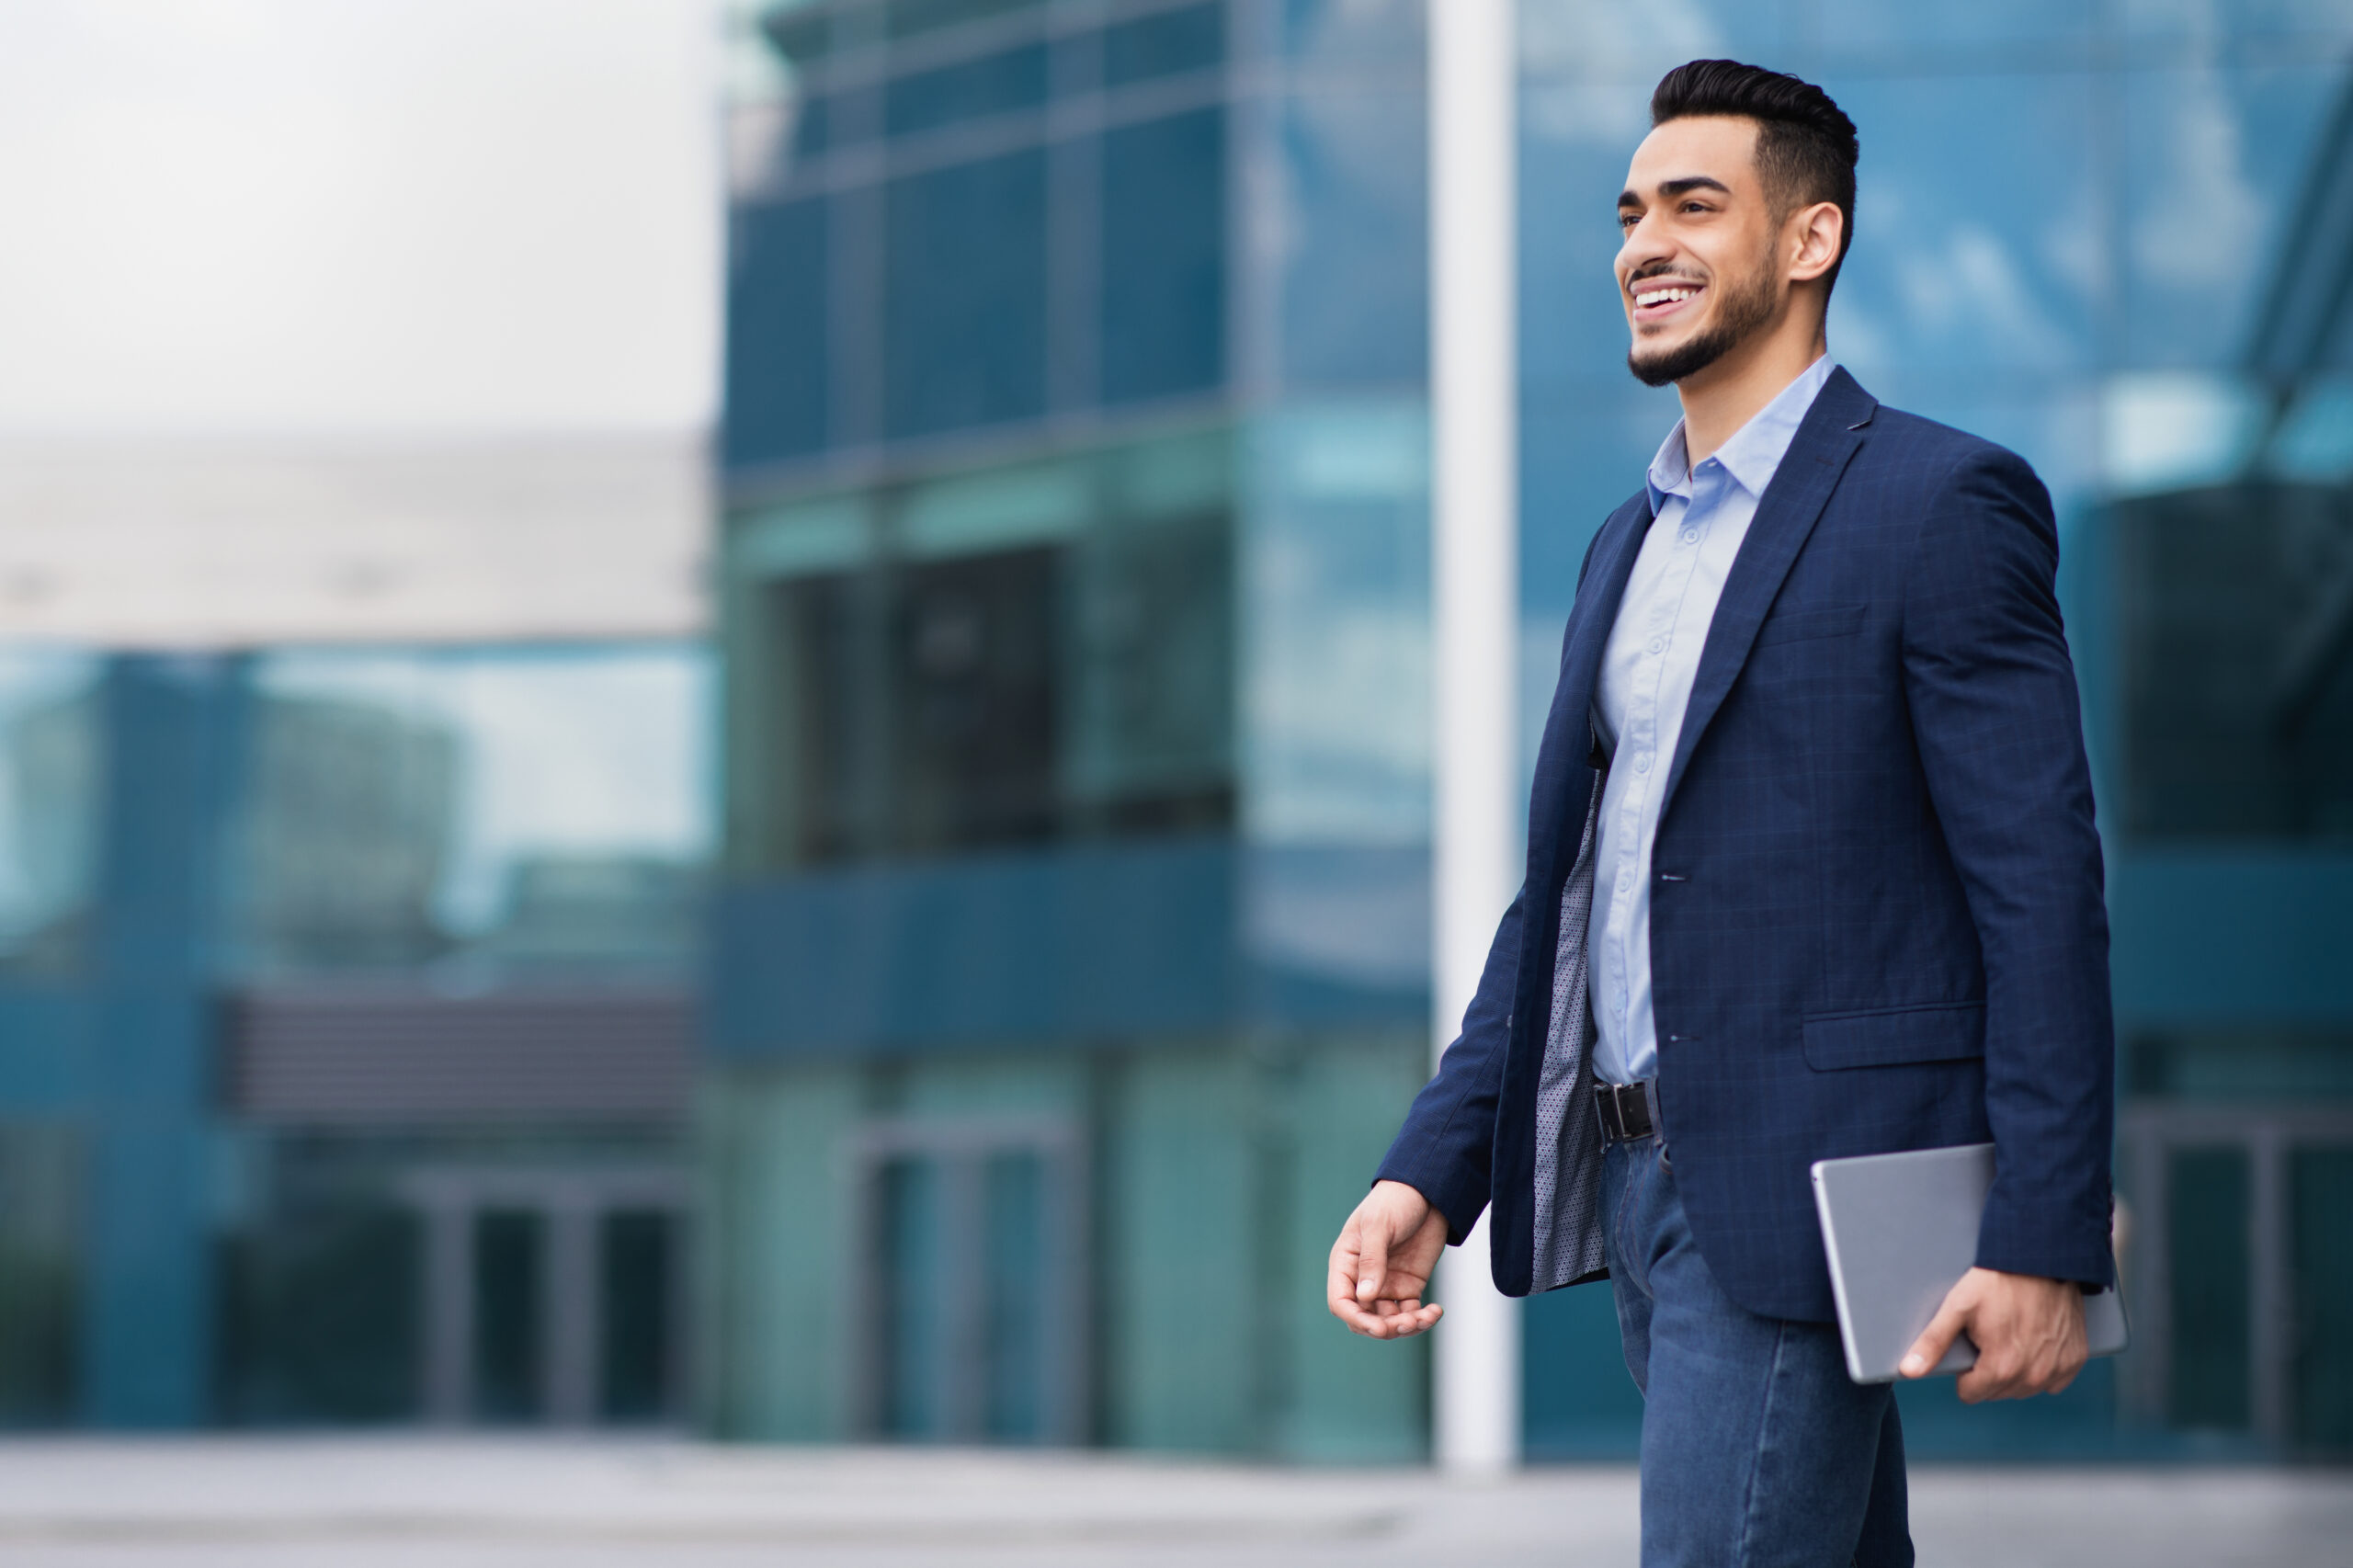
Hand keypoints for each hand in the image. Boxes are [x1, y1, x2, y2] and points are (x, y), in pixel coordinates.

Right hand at [1327, 1180, 1451, 1338]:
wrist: (1427, 1193)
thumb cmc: (1394, 1202)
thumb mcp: (1379, 1225)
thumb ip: (1371, 1260)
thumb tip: (1364, 1297)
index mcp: (1346, 1263)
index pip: (1341, 1301)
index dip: (1356, 1318)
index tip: (1379, 1327)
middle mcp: (1363, 1278)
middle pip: (1364, 1318)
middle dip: (1384, 1327)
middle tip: (1407, 1322)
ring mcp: (1386, 1284)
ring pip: (1389, 1321)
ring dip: (1406, 1326)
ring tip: (1426, 1317)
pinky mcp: (1408, 1287)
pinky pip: (1411, 1313)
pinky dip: (1423, 1318)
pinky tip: (1436, 1311)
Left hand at [1901, 1266, 2086, 1401]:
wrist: (2042, 1259)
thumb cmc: (1997, 1281)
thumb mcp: (1958, 1307)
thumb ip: (1933, 1343)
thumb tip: (1908, 1371)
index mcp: (2000, 1369)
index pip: (1971, 1393)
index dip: (1964, 1373)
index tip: (1969, 1347)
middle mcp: (2032, 1377)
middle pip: (1998, 1392)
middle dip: (1988, 1371)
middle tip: (1989, 1336)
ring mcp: (2057, 1370)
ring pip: (2025, 1389)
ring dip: (2014, 1372)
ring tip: (2010, 1337)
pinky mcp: (2075, 1359)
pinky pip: (2053, 1381)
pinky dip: (2042, 1368)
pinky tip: (2034, 1343)